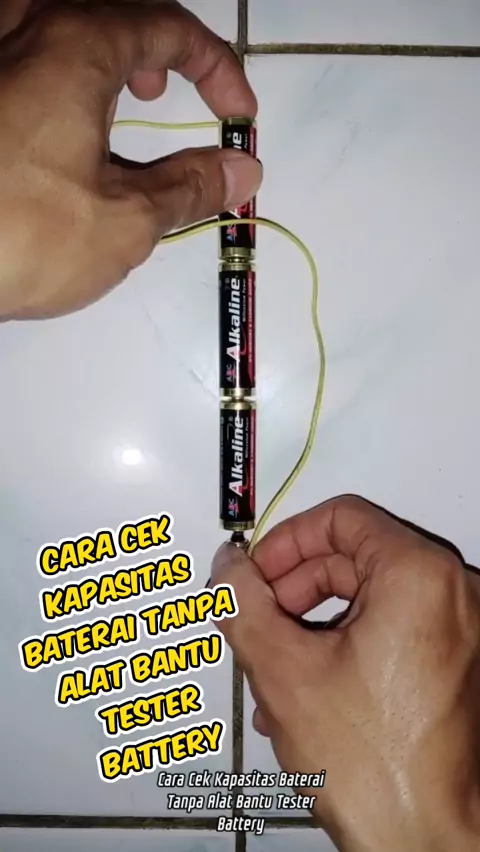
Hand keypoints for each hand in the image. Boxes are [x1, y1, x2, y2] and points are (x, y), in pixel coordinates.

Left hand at [0, 0, 261, 319]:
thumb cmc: (20, 236)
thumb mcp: (125, 222)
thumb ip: (190, 188)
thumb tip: (241, 170)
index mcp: (76, 44)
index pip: (170, 28)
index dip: (218, 69)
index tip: (239, 116)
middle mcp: (22, 28)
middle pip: (108, 10)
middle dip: (154, 47)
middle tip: (166, 96)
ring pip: (57, 27)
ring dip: (101, 55)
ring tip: (115, 108)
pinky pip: (20, 61)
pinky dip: (56, 78)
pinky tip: (57, 132)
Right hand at [212, 496, 479, 851]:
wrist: (428, 842)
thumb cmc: (380, 770)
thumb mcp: (284, 671)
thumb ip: (243, 605)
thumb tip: (226, 570)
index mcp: (419, 577)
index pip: (340, 518)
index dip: (285, 540)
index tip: (254, 570)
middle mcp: (452, 596)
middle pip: (352, 558)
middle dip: (291, 590)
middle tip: (255, 618)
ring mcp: (458, 632)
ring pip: (366, 600)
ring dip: (309, 626)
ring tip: (272, 666)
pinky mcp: (454, 664)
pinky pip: (389, 633)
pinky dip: (342, 647)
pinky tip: (304, 690)